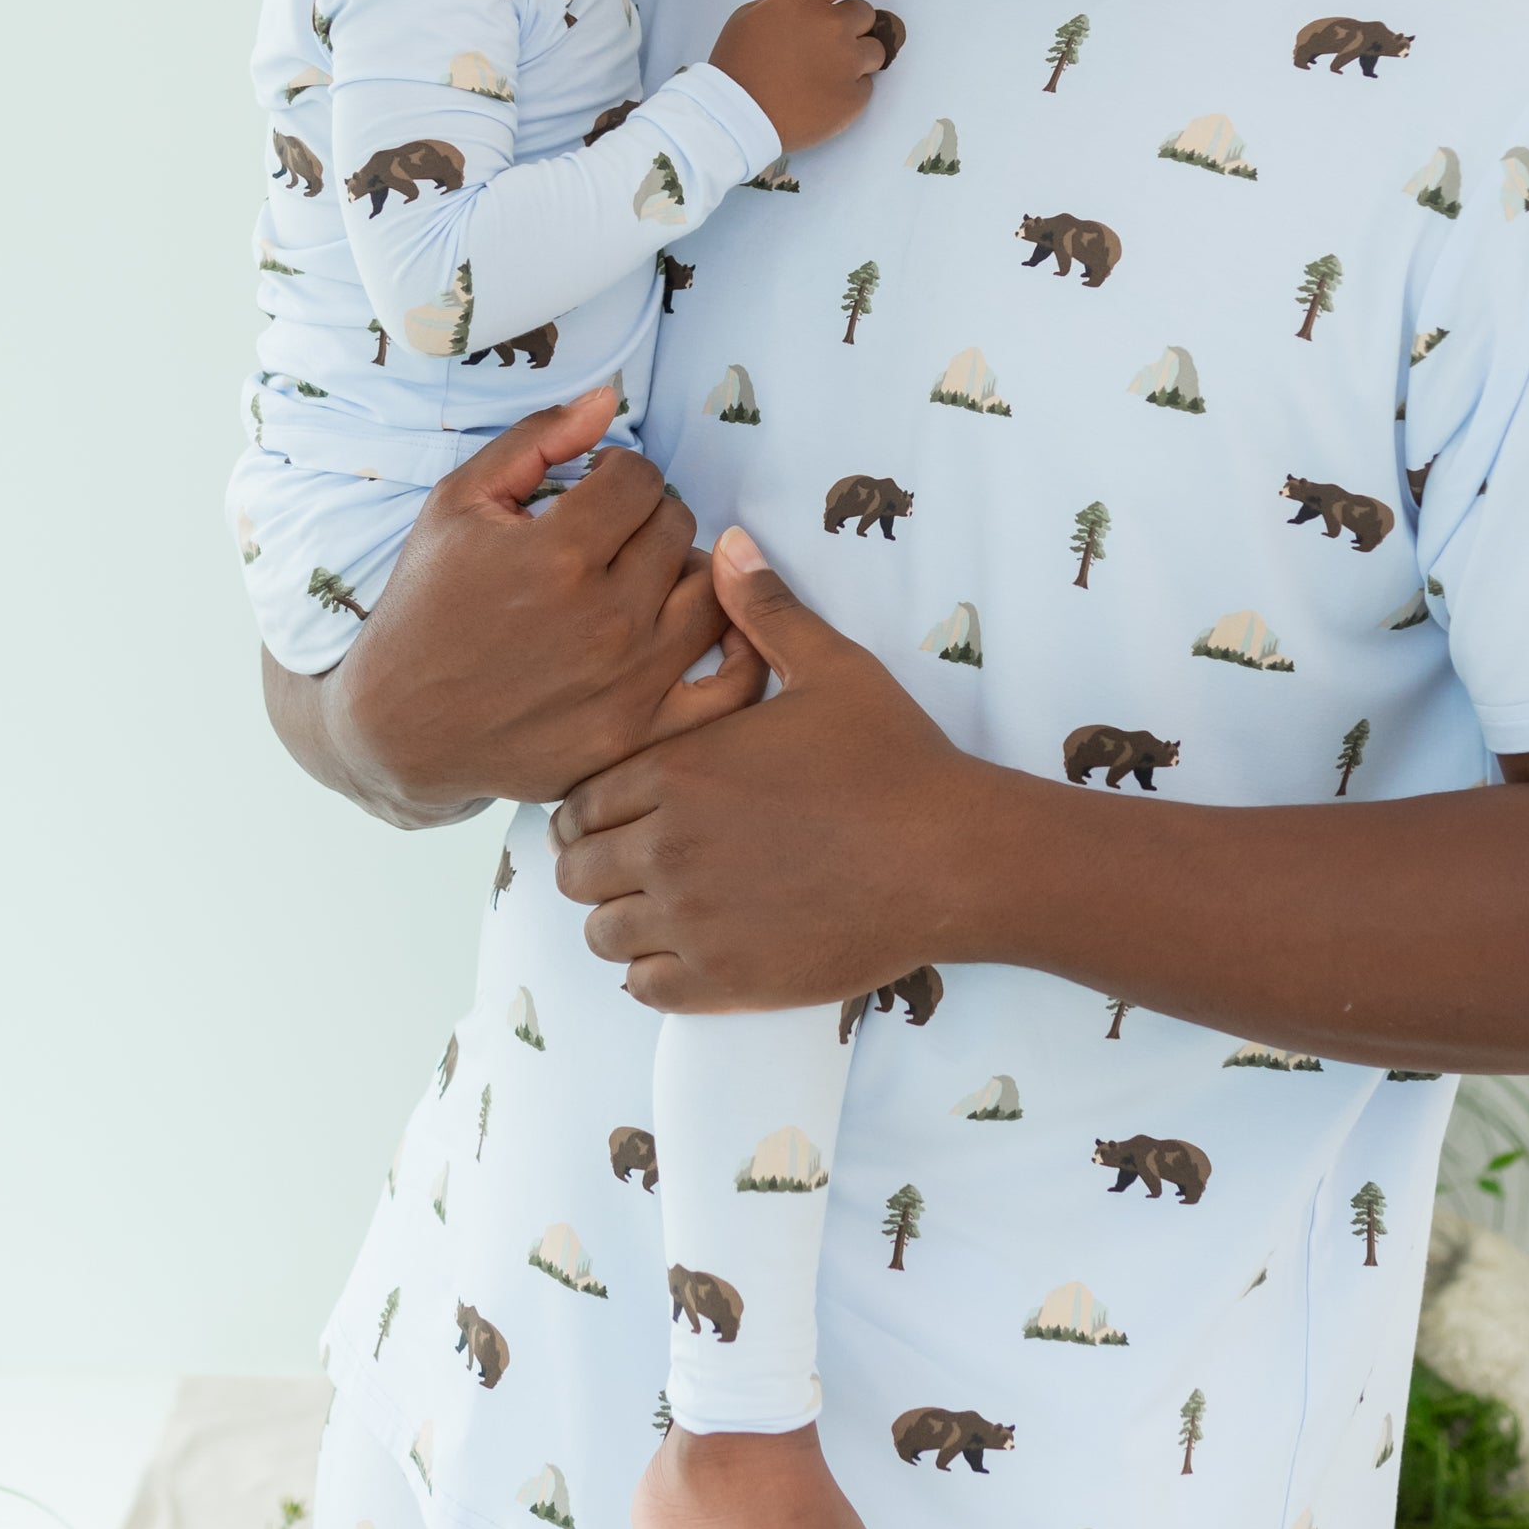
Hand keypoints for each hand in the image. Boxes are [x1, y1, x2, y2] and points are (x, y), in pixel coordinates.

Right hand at [270, 386, 768, 823]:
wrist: (398, 729)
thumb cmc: (425, 609)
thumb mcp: (456, 505)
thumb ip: (535, 441)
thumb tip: (608, 400)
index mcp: (556, 554)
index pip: (641, 479)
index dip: (618, 473)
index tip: (595, 490)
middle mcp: (604, 619)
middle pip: (678, 529)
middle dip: (647, 517)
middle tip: (612, 536)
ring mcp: (629, 684)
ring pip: (713, 594)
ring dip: (685, 573)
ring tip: (645, 580)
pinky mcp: (642, 736)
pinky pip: (733, 687)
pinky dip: (740, 651)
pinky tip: (708, 631)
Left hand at [551, 527, 992, 1007]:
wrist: (953, 854)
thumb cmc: (894, 758)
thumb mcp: (830, 666)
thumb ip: (764, 608)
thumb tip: (727, 542)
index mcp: (677, 770)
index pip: (578, 800)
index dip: (594, 807)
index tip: (627, 810)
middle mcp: (668, 847)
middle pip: (575, 869)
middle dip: (596, 863)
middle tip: (639, 860)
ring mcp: (692, 920)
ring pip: (600, 932)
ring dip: (620, 919)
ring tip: (664, 906)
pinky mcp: (725, 980)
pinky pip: (644, 987)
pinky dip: (651, 972)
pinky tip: (689, 950)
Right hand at [707, 0, 887, 153]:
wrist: (737, 118)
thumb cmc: (736, 65)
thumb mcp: (750, 16)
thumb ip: (788, 2)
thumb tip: (812, 4)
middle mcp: (833, 25)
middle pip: (865, 13)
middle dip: (849, 26)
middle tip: (823, 46)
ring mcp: (848, 62)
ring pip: (875, 50)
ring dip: (857, 58)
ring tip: (827, 74)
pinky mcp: (855, 97)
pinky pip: (866, 86)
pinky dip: (849, 91)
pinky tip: (822, 97)